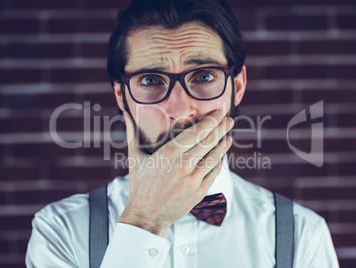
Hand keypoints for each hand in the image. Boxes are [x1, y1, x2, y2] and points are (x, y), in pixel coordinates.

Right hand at [118, 110, 233, 236]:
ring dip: (223, 145)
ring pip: (215, 156)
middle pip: (208, 141)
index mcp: (168, 153)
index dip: (210, 120)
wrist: (146, 215)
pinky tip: (221, 157)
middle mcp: (182, 164)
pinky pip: (214, 173)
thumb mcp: (135, 158)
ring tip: (228, 137)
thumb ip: (132, 134)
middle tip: (229, 119)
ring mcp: (193, 179)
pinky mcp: (199, 192)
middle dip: (221, 128)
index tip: (218, 112)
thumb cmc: (140, 186)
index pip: (195, 132)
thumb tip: (125, 114)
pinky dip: (219, 163)